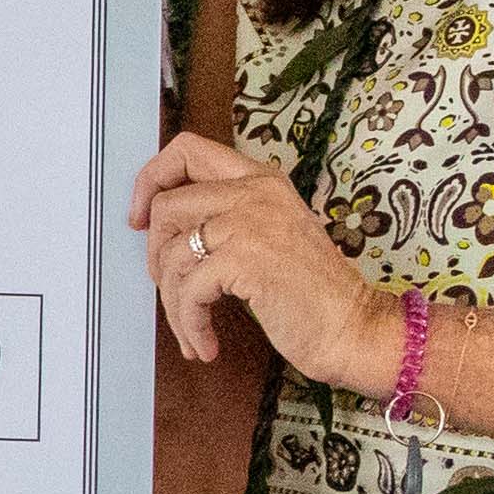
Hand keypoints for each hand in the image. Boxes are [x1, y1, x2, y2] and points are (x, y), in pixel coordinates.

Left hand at [131, 128, 387, 387]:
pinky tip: (204, 344)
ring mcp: (250, 223)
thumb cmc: (310, 291)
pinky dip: (189, 324)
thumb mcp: (269, 233)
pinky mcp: (245, 260)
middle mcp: (255, 191)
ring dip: (173, 304)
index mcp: (260, 179)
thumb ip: (225, 216)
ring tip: (192, 330)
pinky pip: (188, 290)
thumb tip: (159, 226)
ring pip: (172, 255)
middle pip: (166, 206)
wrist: (354, 326)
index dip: (150, 180)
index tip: (140, 218)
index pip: (186, 150)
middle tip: (168, 288)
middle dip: (155, 256)